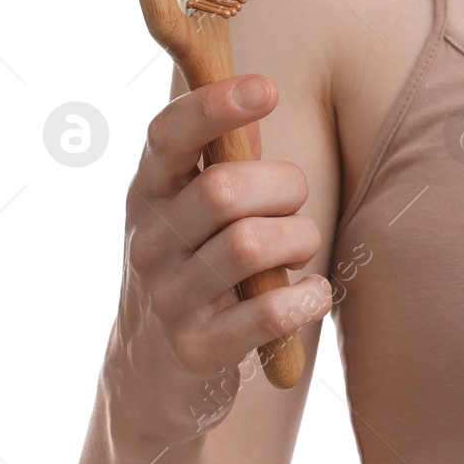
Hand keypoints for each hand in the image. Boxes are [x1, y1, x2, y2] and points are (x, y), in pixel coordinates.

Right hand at [105, 75, 330, 449]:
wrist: (153, 375)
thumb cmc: (198, 265)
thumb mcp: (192, 209)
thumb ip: (225, 158)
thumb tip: (258, 94)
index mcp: (150, 193)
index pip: (168, 135)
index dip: (214, 107)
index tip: (266, 88)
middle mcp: (150, 242)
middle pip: (223, 188)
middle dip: (283, 187)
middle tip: (293, 204)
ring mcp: (169, 298)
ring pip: (250, 245)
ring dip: (298, 239)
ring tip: (299, 250)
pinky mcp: (197, 349)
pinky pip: (267, 313)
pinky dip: (306, 298)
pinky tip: (314, 294)